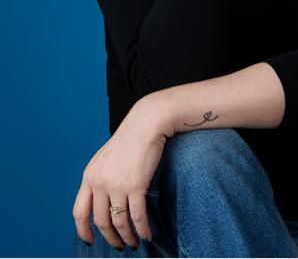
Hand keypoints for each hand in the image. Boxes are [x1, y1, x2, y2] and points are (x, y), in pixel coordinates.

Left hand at [72, 97, 168, 249]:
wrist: (145, 124)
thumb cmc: (129, 139)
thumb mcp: (105, 158)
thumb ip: (100, 178)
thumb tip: (102, 201)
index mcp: (90, 176)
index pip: (79, 212)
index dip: (83, 230)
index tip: (90, 241)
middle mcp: (100, 183)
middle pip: (101, 221)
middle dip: (110, 238)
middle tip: (119, 245)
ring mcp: (117, 185)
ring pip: (119, 222)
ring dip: (127, 237)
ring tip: (133, 243)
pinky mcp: (136, 186)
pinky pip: (137, 216)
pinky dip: (142, 229)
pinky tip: (146, 234)